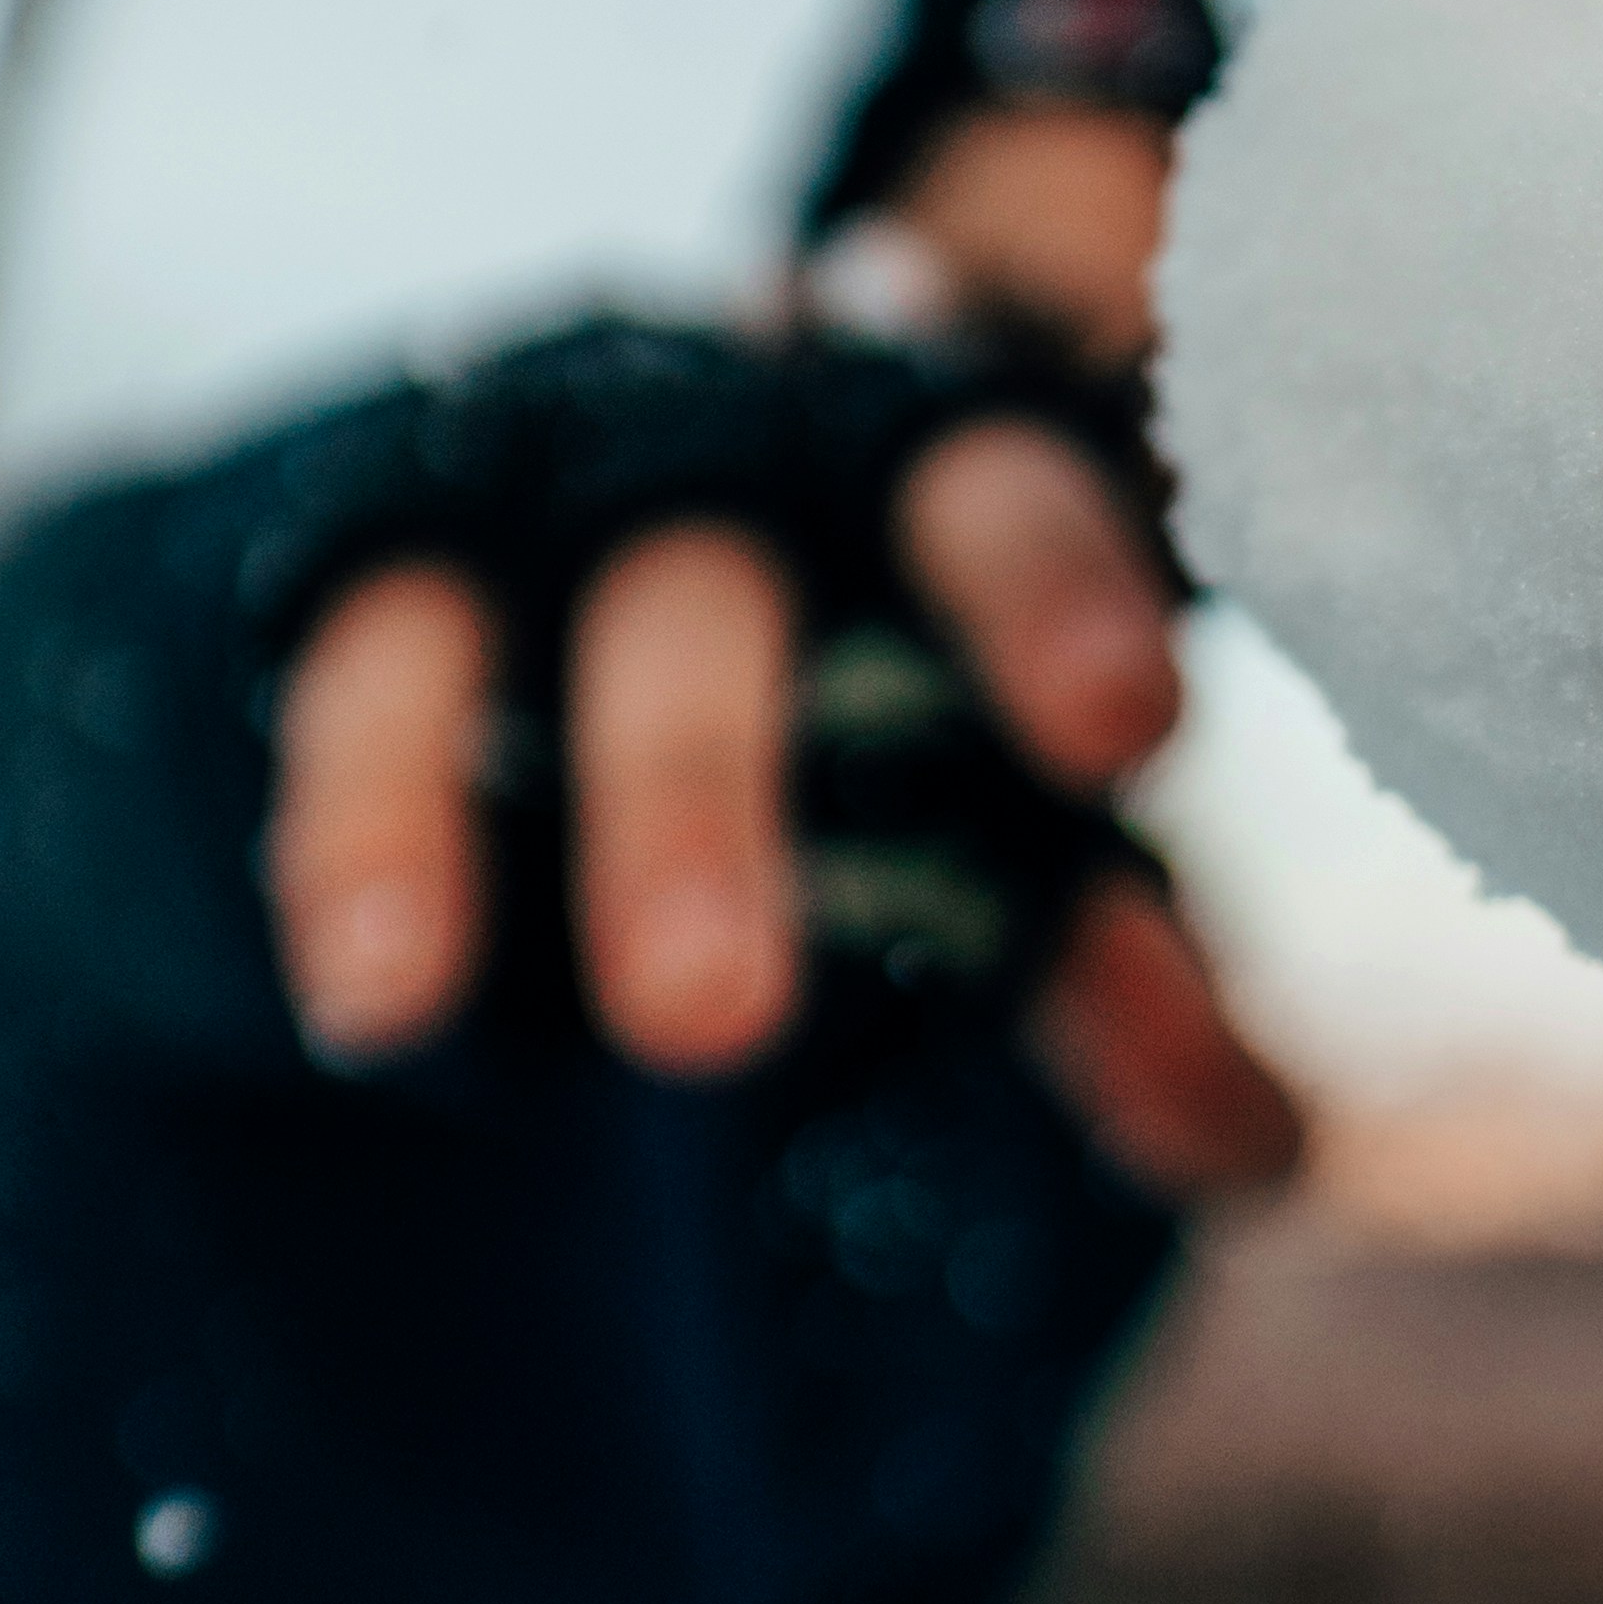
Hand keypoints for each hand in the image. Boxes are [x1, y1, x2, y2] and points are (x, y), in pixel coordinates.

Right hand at [261, 417, 1300, 1194]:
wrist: (670, 468)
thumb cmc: (918, 661)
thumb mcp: (1033, 799)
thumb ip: (1127, 959)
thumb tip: (1261, 1149)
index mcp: (937, 470)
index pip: (1009, 507)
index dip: (1057, 609)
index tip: (1121, 736)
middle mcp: (720, 454)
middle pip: (705, 603)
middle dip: (691, 802)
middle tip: (708, 1027)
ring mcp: (526, 496)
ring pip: (459, 630)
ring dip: (416, 818)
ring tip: (403, 1010)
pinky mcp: (379, 559)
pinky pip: (341, 680)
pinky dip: (343, 837)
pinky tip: (366, 1000)